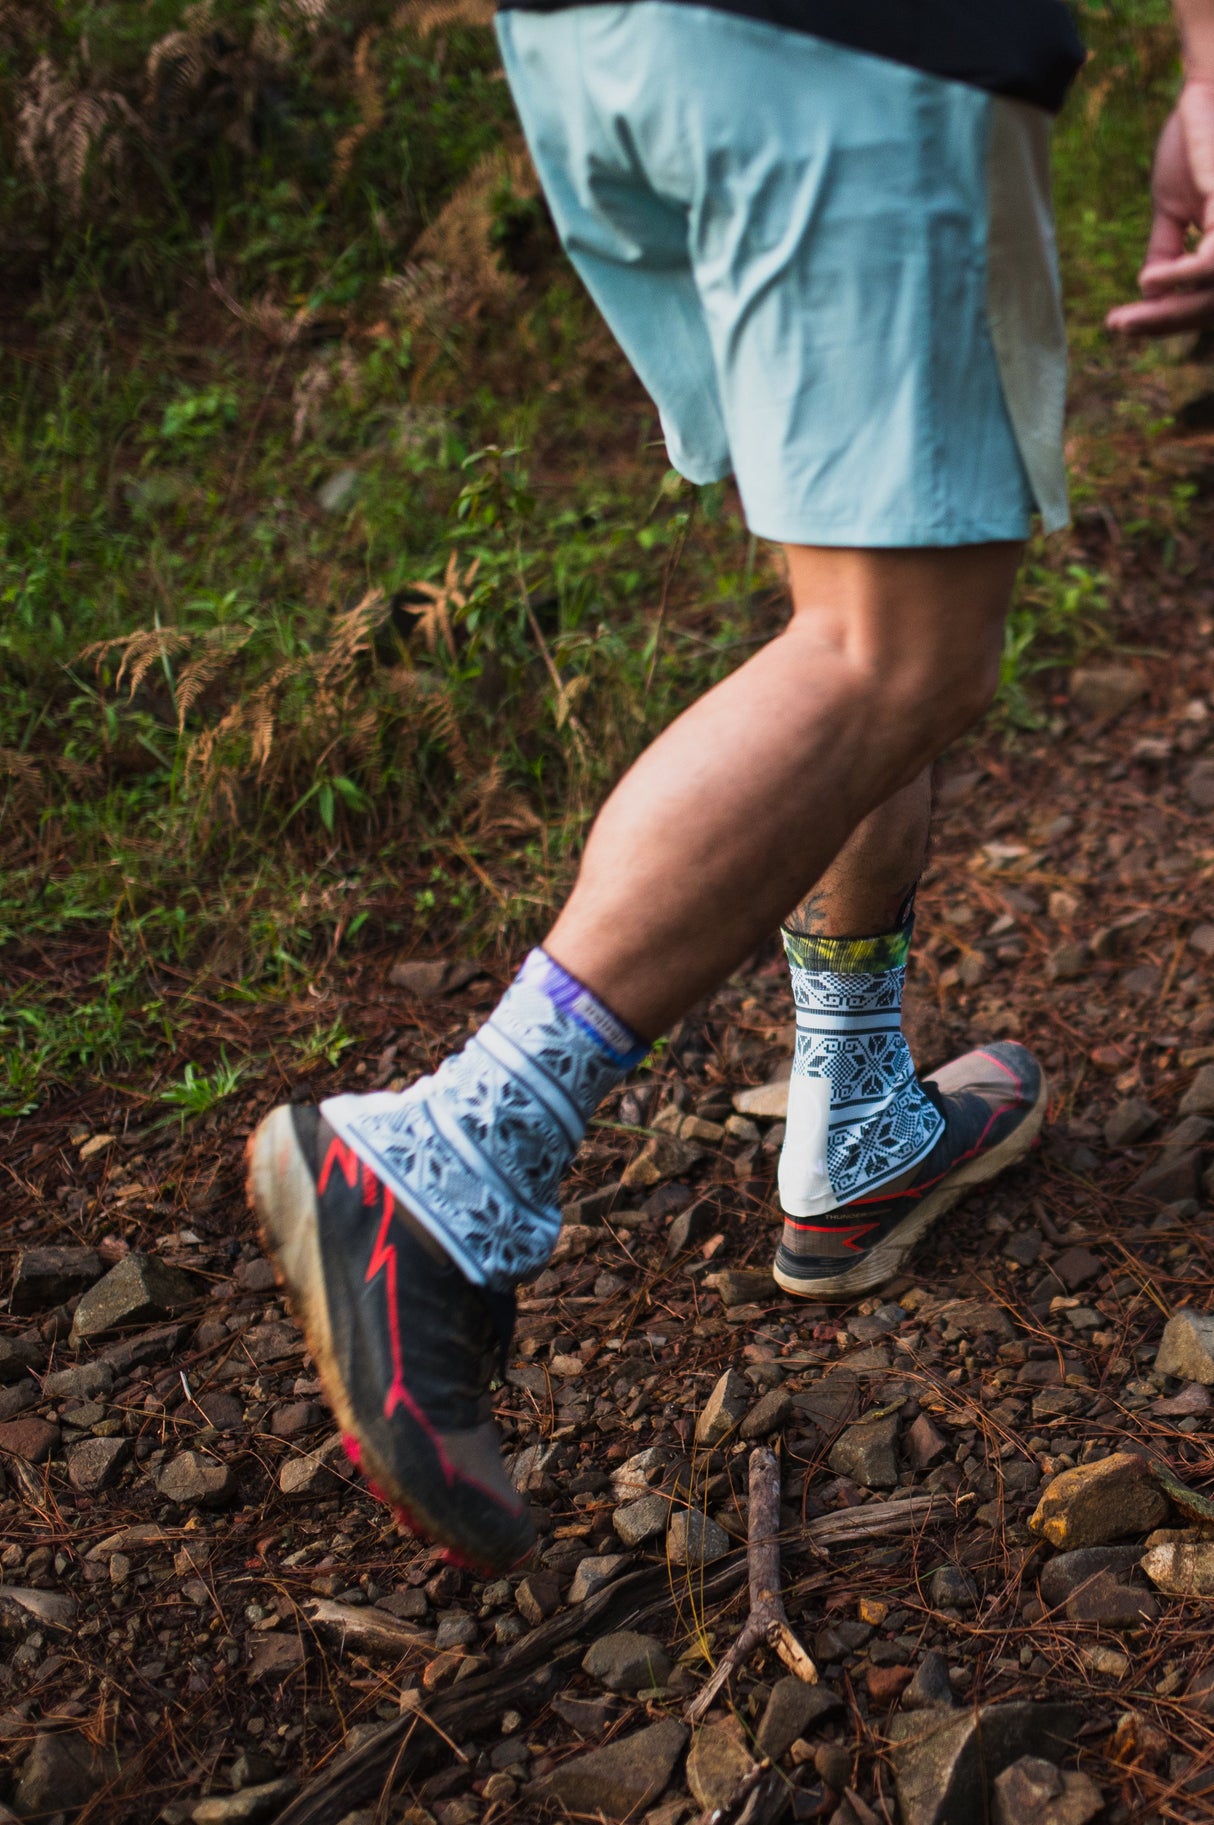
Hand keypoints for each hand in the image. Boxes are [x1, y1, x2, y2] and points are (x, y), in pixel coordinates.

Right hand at [1107, 78, 1213, 334]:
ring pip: (1211, 294)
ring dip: (1167, 313)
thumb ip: (1167, 250)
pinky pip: (1211, 262)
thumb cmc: (1197, 142)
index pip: (1204, 296)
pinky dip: (1179, 277)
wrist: (1206, 93)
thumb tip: (1149, 291)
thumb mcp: (1175, 208)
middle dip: (1163, 322)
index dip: (1166, 317)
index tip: (1119, 325)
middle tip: (1117, 326)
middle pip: (1210, 305)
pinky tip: (1148, 282)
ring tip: (1127, 317)